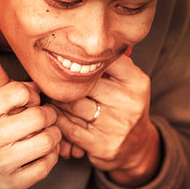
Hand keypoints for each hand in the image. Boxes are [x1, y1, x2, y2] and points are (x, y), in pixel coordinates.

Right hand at [0, 81, 61, 188]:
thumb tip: (32, 88)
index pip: (17, 92)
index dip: (32, 93)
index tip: (33, 99)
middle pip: (38, 116)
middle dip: (49, 113)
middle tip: (48, 115)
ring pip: (46, 141)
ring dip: (54, 135)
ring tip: (50, 133)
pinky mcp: (9, 187)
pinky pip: (44, 167)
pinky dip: (51, 156)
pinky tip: (46, 152)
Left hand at [54, 53, 159, 186]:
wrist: (136, 147)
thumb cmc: (124, 107)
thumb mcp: (128, 83)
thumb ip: (108, 64)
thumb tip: (75, 41)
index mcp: (136, 82)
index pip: (103, 60)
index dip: (81, 59)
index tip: (69, 59)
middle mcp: (128, 103)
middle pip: (83, 83)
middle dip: (64, 81)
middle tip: (52, 77)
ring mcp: (115, 126)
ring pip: (71, 105)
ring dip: (57, 100)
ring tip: (52, 94)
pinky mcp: (101, 145)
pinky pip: (68, 127)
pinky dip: (58, 120)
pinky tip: (55, 114)